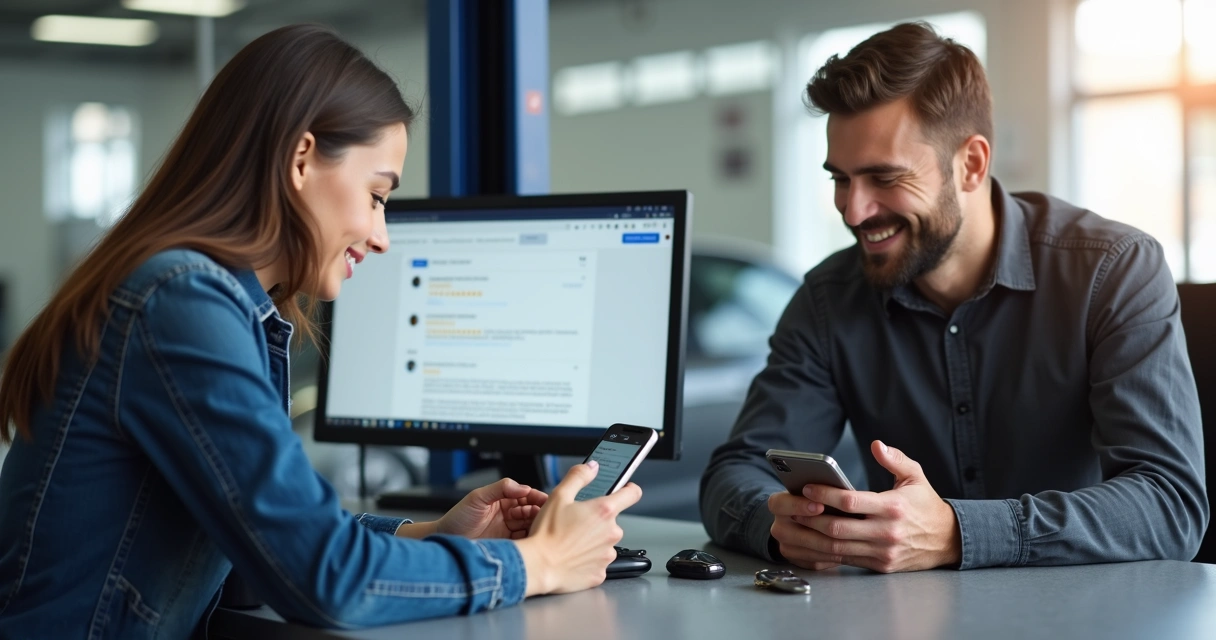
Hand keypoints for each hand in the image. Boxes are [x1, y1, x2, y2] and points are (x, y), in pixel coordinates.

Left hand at [432, 478, 548, 539]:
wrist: (445, 540)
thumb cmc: (457, 517)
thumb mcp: (477, 497)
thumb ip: (500, 488)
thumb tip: (523, 487)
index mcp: (503, 500)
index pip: (526, 496)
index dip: (537, 498)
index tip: (546, 501)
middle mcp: (508, 515)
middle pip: (532, 512)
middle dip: (540, 514)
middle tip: (544, 518)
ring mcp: (508, 530)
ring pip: (530, 527)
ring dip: (536, 528)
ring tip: (540, 530)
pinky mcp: (507, 545)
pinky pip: (524, 542)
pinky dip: (530, 541)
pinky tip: (534, 542)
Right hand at [513, 461, 641, 595]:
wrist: (538, 566)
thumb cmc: (546, 533)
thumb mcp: (559, 496)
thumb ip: (578, 477)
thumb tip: (592, 467)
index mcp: (604, 511)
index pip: (632, 493)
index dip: (628, 488)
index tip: (624, 490)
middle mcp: (612, 533)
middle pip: (612, 521)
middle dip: (597, 521)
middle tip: (575, 523)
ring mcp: (608, 554)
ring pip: (604, 542)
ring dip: (593, 541)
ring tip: (571, 542)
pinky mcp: (601, 573)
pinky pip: (598, 561)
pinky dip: (588, 559)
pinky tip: (572, 557)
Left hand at [767, 440, 960, 572]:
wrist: (949, 540)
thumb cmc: (926, 505)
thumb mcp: (916, 477)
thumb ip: (895, 459)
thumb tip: (876, 445)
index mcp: (894, 507)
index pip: (851, 502)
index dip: (825, 495)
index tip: (807, 488)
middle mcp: (887, 532)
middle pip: (838, 528)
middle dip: (810, 518)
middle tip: (791, 508)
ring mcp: (882, 552)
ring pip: (838, 547)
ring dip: (811, 537)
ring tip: (794, 525)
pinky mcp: (880, 565)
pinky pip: (846, 560)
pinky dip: (824, 552)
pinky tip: (809, 542)